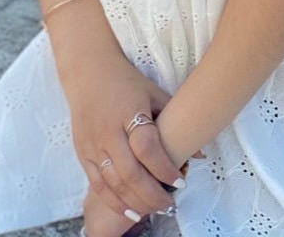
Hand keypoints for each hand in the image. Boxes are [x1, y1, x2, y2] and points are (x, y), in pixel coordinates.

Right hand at [63, 48, 185, 227]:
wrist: (89, 72)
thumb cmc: (127, 82)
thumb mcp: (153, 93)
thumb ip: (175, 122)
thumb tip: (200, 154)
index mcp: (129, 112)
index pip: (147, 147)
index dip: (164, 168)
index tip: (181, 181)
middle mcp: (108, 131)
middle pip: (130, 172)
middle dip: (152, 194)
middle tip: (170, 203)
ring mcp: (93, 144)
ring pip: (114, 183)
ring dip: (135, 202)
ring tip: (155, 210)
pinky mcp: (82, 154)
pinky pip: (98, 185)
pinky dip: (115, 202)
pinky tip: (131, 212)